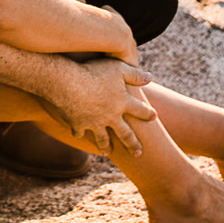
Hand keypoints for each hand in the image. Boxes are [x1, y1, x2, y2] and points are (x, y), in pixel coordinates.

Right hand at [41, 56, 158, 156]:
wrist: (69, 84)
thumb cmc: (94, 72)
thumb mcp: (118, 68)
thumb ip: (135, 75)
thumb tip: (150, 77)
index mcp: (122, 103)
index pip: (140, 110)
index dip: (148, 113)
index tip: (154, 117)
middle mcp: (111, 117)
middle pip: (125, 134)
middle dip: (132, 144)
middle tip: (138, 154)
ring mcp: (94, 123)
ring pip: (102, 139)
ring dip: (105, 147)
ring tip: (107, 153)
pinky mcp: (78, 124)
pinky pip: (79, 132)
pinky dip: (79, 133)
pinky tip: (78, 135)